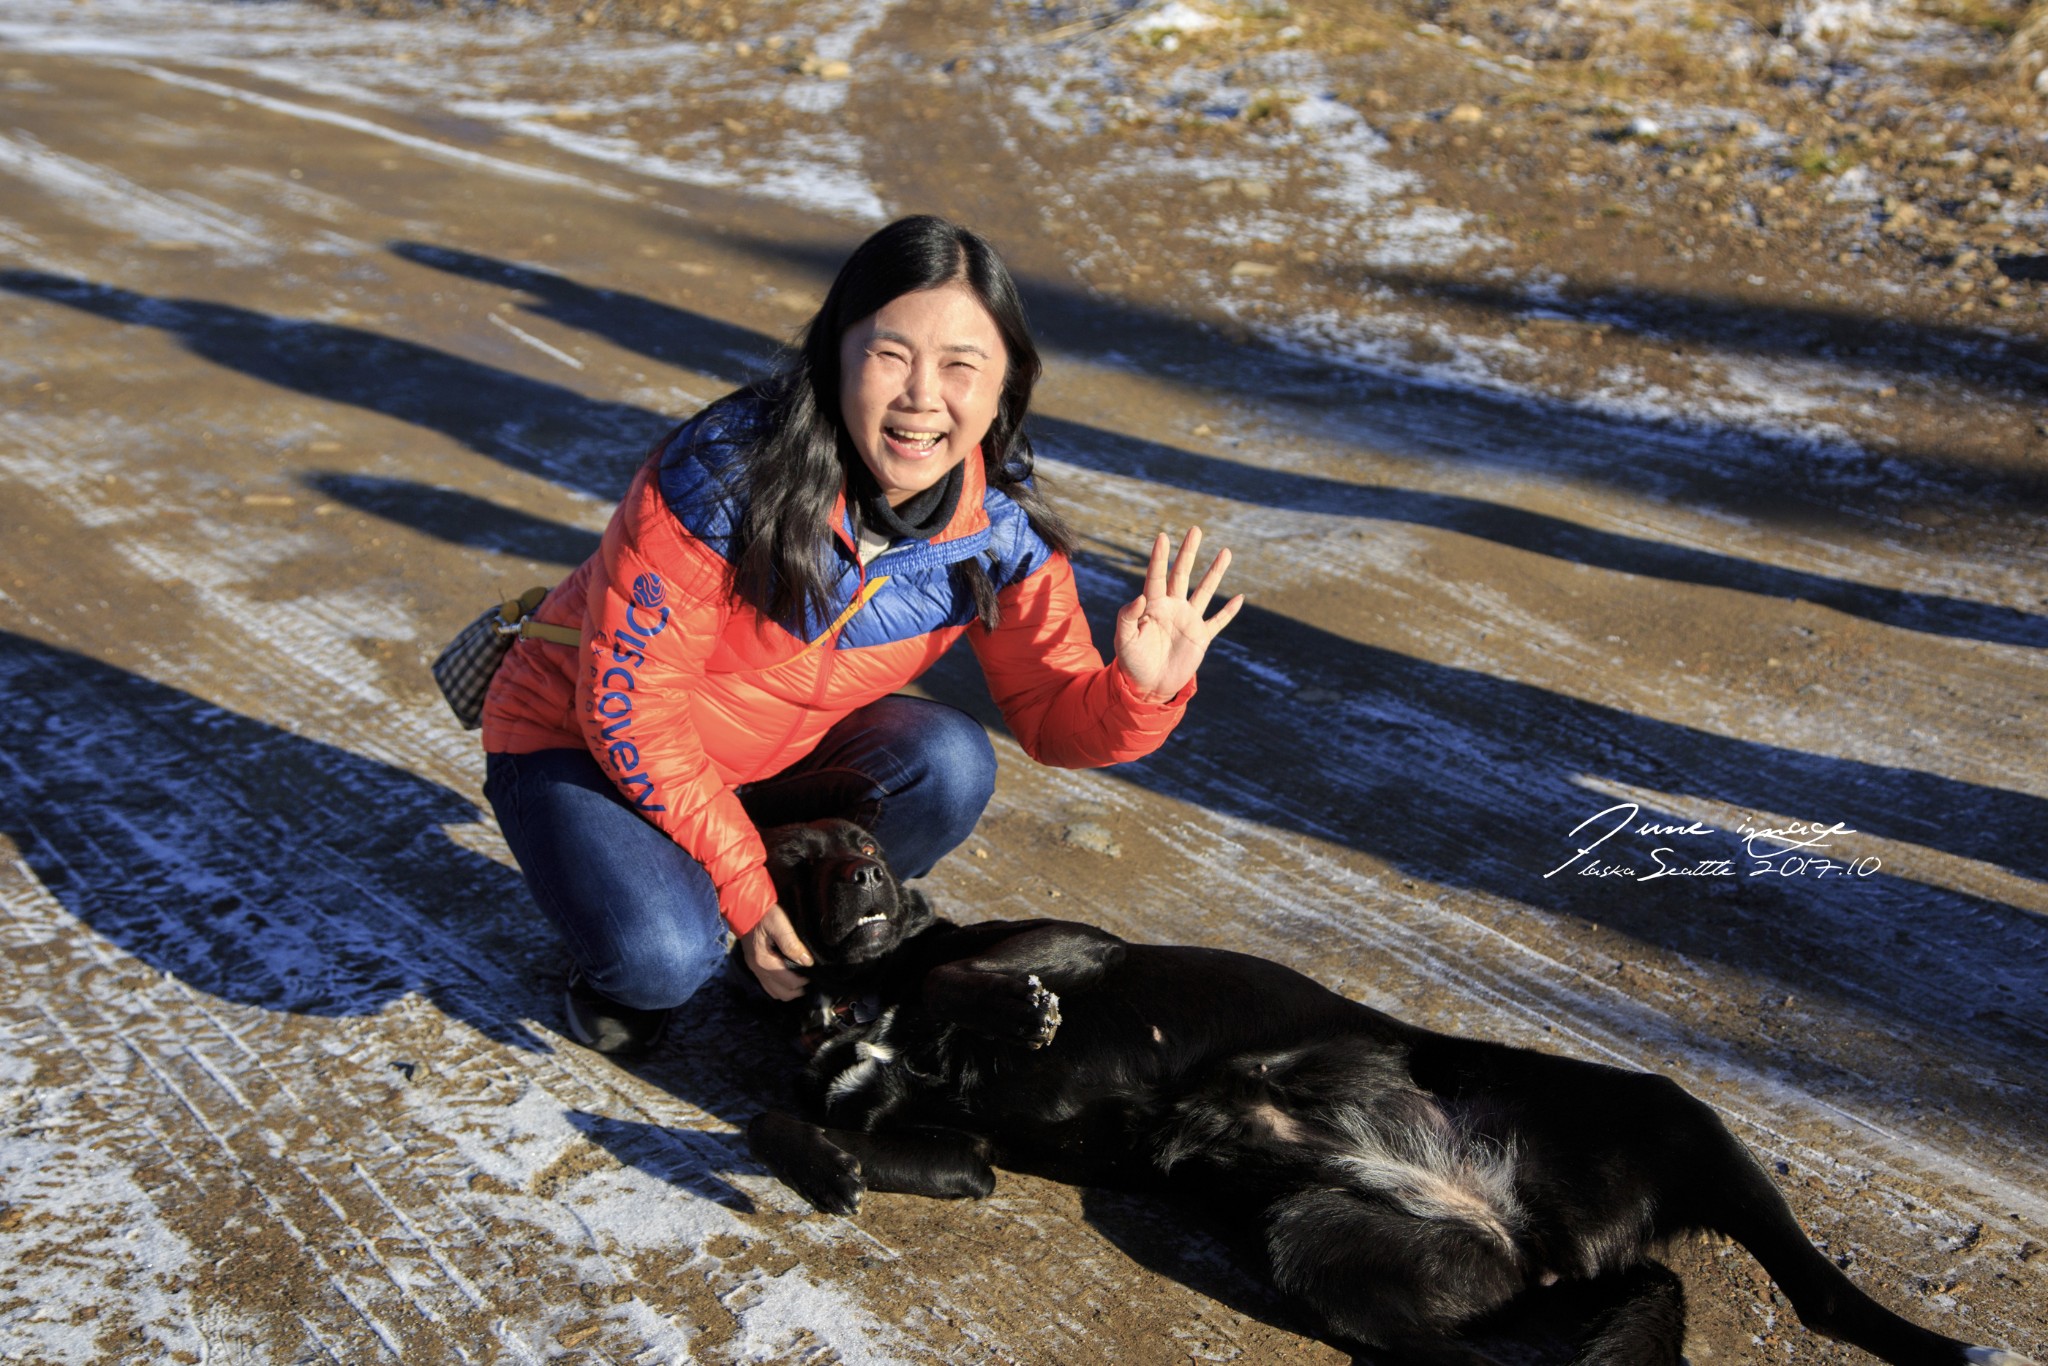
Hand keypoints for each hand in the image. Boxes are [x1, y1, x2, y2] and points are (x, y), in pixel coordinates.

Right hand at [743, 904, 813, 1000]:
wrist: (743, 907)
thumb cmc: (763, 914)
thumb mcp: (779, 924)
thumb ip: (792, 944)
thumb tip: (807, 962)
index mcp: (764, 961)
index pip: (788, 982)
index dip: (804, 981)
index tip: (813, 973)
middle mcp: (758, 969)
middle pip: (781, 993)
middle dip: (797, 990)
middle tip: (809, 979)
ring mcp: (754, 968)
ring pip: (774, 991)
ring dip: (788, 990)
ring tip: (801, 979)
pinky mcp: (754, 965)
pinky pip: (767, 984)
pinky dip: (779, 986)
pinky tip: (788, 977)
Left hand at [1113, 527, 1243, 701]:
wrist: (1147, 687)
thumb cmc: (1131, 662)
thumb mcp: (1124, 640)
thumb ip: (1128, 617)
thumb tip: (1140, 597)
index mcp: (1152, 605)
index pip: (1156, 576)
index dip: (1159, 557)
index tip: (1163, 537)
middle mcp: (1172, 607)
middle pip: (1182, 574)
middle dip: (1189, 552)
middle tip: (1195, 529)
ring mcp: (1188, 621)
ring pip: (1204, 591)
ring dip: (1215, 573)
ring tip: (1226, 552)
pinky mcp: (1200, 637)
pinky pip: (1218, 622)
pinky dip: (1229, 612)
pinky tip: (1240, 598)